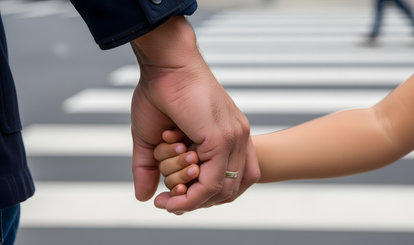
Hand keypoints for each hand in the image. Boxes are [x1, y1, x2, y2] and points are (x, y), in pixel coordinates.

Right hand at [130, 16, 259, 212]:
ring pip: (217, 191)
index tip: (174, 195)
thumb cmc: (159, 94)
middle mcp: (236, 139)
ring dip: (188, 199)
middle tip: (169, 198)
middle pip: (226, 192)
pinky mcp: (221, 139)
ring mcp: (232, 139)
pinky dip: (190, 197)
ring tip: (167, 190)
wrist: (164, 65)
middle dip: (195, 202)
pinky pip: (210, 183)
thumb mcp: (151, 139)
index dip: (204, 197)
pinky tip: (170, 195)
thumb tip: (145, 198)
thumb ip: (149, 169)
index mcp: (228, 138)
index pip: (230, 182)